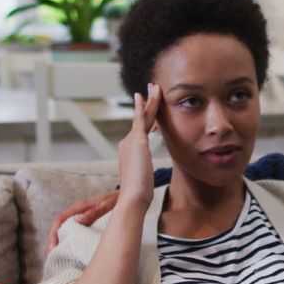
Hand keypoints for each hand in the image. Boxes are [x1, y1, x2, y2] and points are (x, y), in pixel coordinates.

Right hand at [46, 190, 119, 254]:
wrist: (127, 199)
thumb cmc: (118, 201)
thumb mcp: (109, 205)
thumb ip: (95, 212)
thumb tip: (78, 221)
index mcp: (80, 207)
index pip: (60, 219)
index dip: (54, 233)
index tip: (53, 247)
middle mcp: (77, 213)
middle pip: (59, 227)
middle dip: (52, 242)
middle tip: (50, 257)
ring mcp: (81, 219)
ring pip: (64, 232)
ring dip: (58, 244)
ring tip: (55, 259)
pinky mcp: (85, 225)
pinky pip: (73, 234)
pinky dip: (67, 244)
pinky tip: (67, 254)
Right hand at [117, 85, 162, 212]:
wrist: (133, 197)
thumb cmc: (139, 194)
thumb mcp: (143, 180)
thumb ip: (143, 173)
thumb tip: (145, 179)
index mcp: (129, 151)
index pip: (140, 130)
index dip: (145, 117)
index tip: (148, 107)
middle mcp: (127, 142)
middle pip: (141, 119)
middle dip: (146, 103)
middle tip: (151, 88)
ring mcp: (131, 140)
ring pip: (144, 115)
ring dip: (150, 100)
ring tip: (155, 86)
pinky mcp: (138, 140)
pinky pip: (144, 117)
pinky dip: (148, 104)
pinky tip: (152, 94)